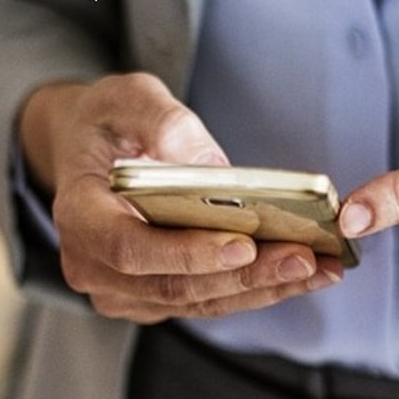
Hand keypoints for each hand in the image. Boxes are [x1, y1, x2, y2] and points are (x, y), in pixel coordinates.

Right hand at [18, 72, 342, 323]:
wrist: (87, 151)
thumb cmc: (107, 122)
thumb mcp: (127, 97)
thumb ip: (160, 120)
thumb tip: (205, 164)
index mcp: (78, 215)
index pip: (129, 248)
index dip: (187, 253)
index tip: (244, 246)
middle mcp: (93, 266)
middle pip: (174, 285)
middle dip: (245, 276)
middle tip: (305, 257)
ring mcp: (122, 291)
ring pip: (198, 301)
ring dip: (262, 289)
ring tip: (320, 268)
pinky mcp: (152, 300)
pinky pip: (207, 302)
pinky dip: (256, 290)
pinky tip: (303, 273)